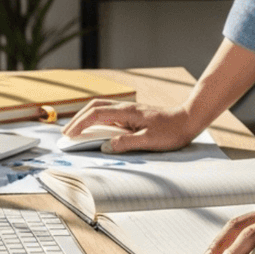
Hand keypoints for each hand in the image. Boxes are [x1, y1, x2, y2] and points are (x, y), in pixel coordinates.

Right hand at [62, 99, 200, 152]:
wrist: (188, 120)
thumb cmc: (172, 131)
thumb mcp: (150, 140)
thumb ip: (127, 143)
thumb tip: (107, 146)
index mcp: (127, 112)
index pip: (96, 114)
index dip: (80, 124)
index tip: (70, 135)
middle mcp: (125, 108)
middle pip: (94, 107)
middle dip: (78, 119)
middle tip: (66, 133)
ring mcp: (128, 111)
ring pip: (100, 109)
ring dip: (86, 118)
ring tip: (75, 131)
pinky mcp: (131, 116)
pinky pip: (109, 115)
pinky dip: (96, 121)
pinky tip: (95, 130)